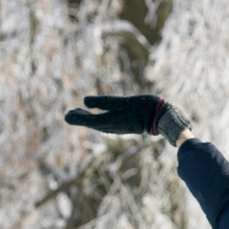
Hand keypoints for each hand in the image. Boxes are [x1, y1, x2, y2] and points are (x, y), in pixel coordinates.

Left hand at [64, 95, 191, 145]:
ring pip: (99, 124)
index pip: (88, 120)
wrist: (161, 118)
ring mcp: (118, 127)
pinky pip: (107, 124)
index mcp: (109, 121)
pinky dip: (99, 120)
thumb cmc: (142, 107)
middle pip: (92, 123)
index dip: (76, 118)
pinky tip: (100, 116)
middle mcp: (112, 126)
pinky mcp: (125, 126)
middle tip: (70, 114)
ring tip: (81, 112)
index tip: (66, 115)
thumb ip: (102, 102)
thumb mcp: (121, 102)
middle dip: (81, 118)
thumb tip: (84, 100)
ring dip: (89, 119)